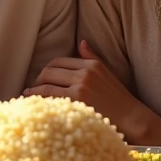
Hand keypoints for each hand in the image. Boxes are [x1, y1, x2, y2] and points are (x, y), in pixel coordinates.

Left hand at [24, 40, 160, 142]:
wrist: (132, 118)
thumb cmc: (119, 98)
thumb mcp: (108, 72)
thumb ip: (92, 56)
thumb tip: (81, 42)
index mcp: (91, 64)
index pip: (58, 61)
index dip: (46, 70)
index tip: (41, 78)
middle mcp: (85, 73)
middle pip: (49, 71)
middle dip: (37, 79)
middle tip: (31, 88)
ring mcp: (80, 87)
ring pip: (47, 85)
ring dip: (34, 91)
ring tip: (27, 97)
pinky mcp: (77, 102)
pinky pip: (51, 98)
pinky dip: (40, 101)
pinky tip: (36, 106)